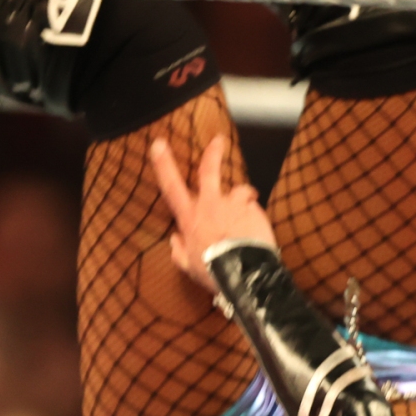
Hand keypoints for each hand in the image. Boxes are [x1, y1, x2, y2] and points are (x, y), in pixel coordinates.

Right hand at [151, 134, 274, 290]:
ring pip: (240, 190)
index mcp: (190, 217)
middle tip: (219, 141)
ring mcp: (234, 205)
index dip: (164, 164)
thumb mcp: (189, 265)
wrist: (245, 275)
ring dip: (243, 197)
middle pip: (209, 171)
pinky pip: (254, 209)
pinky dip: (254, 217)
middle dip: (213, 153)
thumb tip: (175, 239)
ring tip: (246, 212)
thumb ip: (179, 250)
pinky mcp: (255, 211)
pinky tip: (256, 232)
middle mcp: (211, 204)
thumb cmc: (214, 271)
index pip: (171, 186)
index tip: (159, 144)